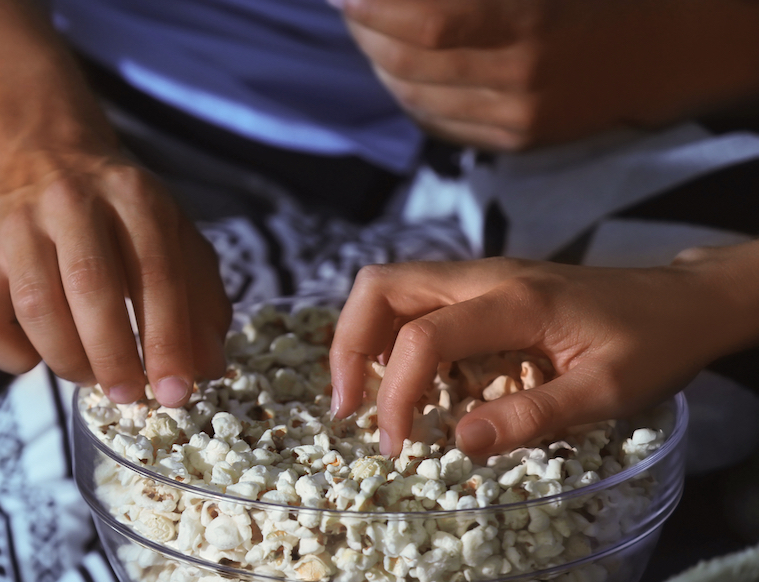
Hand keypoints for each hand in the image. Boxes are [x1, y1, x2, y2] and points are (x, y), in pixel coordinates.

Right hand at [0, 147, 230, 405]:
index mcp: (133, 196)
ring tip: (90, 374)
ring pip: (35, 309)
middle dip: (115, 357)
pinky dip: (13, 359)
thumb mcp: (171, 235)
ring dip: (68, 360)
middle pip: (91, 288)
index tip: (176, 392)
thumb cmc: (114, 214)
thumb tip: (208, 368)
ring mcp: (14, 228)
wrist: (35, 154)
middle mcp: (70, 203)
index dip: (168, 340)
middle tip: (130, 395)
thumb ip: (199, 298)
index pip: (155, 273)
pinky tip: (38, 355)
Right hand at [329, 243, 758, 455]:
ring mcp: (482, 278)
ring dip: (364, 341)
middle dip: (348, 347)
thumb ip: (532, 417)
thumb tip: (458, 444)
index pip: (421, 338)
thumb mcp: (608, 391)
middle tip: (347, 408)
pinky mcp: (484, 290)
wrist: (688, 301)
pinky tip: (407, 384)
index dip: (394, 395)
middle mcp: (486, 277)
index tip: (397, 447)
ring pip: (390, 288)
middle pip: (381, 287)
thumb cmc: (655, 343)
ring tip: (365, 400)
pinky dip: (391, 340)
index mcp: (514, 301)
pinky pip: (416, 303)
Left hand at [334, 0, 758, 150]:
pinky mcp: (513, 142)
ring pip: (413, 96)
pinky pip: (434, 121)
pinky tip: (394, 63)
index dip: (377, 7)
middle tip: (347, 3)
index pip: (431, 22)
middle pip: (410, 62)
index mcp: (533, 21)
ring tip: (365, 26)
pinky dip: (403, 91)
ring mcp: (516, 118)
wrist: (660, 49)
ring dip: (375, 59)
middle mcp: (521, 76)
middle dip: (365, 29)